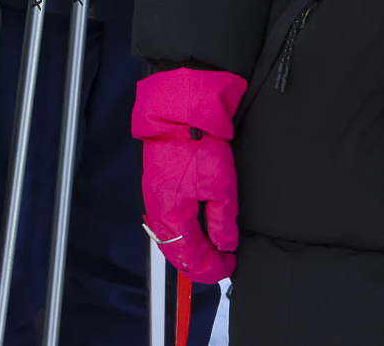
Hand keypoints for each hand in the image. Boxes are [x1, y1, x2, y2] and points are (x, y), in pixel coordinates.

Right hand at [132, 69, 245, 283]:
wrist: (177, 116)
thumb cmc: (198, 148)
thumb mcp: (221, 187)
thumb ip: (222, 222)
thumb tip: (224, 245)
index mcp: (173, 217)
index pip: (192, 256)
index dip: (212, 267)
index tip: (230, 264)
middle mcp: (157, 214)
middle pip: (175, 252)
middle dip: (198, 264)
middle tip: (220, 264)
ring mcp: (153, 201)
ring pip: (169, 239)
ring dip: (188, 250)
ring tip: (209, 251)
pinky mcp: (155, 189)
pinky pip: (165, 224)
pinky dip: (180, 234)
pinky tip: (193, 231)